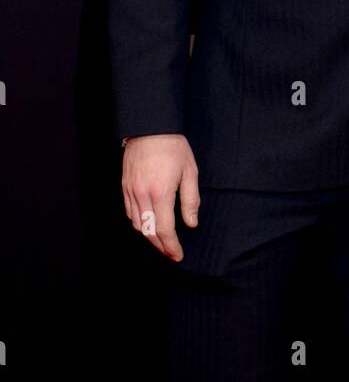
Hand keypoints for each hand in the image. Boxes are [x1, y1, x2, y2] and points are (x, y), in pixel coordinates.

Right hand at [121, 133, 199, 262]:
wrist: (149, 126)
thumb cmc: (173, 146)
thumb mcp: (189, 172)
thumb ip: (190, 200)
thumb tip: (191, 223)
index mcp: (160, 193)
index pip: (164, 230)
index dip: (171, 247)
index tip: (178, 255)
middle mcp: (142, 195)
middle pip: (148, 232)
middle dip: (159, 247)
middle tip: (171, 253)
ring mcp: (130, 191)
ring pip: (136, 224)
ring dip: (148, 236)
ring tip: (161, 241)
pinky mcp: (124, 186)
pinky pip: (129, 212)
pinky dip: (138, 222)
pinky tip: (148, 223)